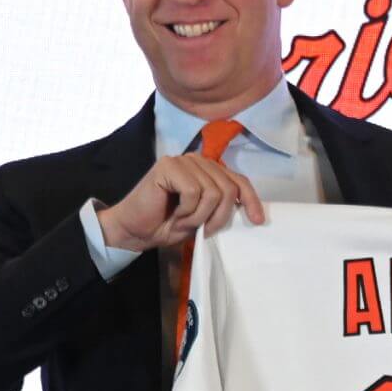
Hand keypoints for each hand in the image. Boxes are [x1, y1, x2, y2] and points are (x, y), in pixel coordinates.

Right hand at [96, 153, 264, 251]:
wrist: (133, 230)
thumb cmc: (166, 224)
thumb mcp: (203, 218)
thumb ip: (222, 207)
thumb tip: (252, 211)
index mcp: (208, 170)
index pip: (238, 180)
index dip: (251, 200)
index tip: (258, 221)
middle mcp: (198, 160)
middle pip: (228, 188)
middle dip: (218, 216)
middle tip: (200, 229)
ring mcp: (183, 160)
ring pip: (213, 192)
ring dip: (199, 216)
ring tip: (182, 220)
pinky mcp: (169, 166)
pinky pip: (194, 192)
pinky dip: (187, 210)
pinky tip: (174, 212)